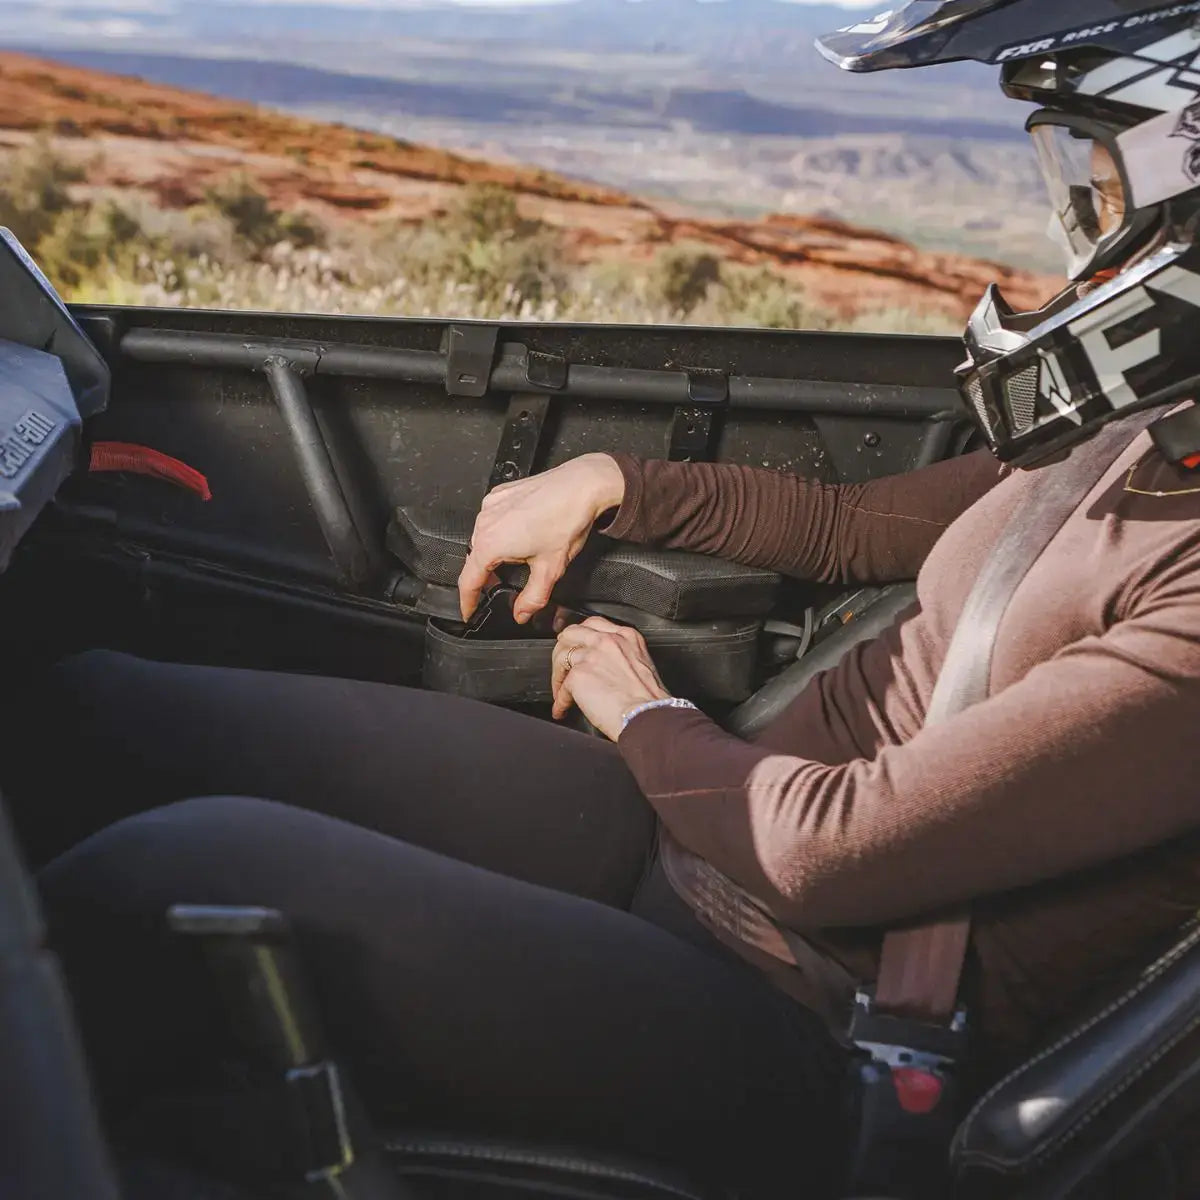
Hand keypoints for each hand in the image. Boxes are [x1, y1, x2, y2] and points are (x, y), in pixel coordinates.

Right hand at [458, 454, 625, 624]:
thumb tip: (522, 613)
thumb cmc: (567, 519)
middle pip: (475, 559)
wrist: (581, 486)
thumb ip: (532, 598)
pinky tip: (521, 535)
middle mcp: (484, 522)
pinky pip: (491, 519)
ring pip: (483, 538)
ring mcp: (490, 504)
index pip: (468, 581)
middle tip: (501, 587)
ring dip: (494, 553)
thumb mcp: (550, 569)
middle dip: (487, 576)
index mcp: (490, 543)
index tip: (468, 611)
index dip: (467, 601)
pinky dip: (500, 531)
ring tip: (519, 557)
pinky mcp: (500, 493)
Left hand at [551, 617, 669, 740]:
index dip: (580, 635)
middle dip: (562, 650)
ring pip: (561, 657)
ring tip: (560, 691)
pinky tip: (563, 708)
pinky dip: (560, 700)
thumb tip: (603, 665)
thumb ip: (621, 655)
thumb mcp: (642, 664)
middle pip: (571, 634)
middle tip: (561, 666)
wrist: (648, 716)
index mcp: (626, 636)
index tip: (575, 644)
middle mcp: (607, 641)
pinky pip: (562, 686)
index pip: (593, 624)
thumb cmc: (650, 700)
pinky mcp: (579, 675)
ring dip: (558, 676)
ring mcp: (591, 656)